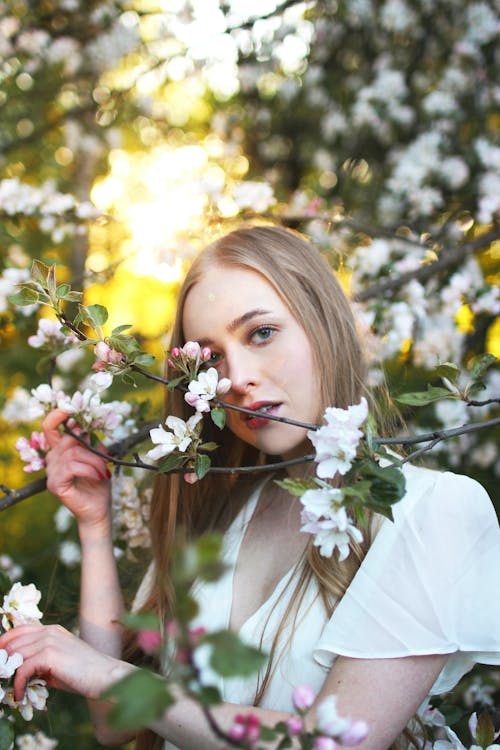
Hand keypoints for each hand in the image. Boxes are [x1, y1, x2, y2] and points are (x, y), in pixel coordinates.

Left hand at [0, 623, 131, 701]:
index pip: (19, 630)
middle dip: (4, 662)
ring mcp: (49, 641)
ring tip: (13, 690)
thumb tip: (17, 671)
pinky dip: (18, 684)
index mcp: (52, 630)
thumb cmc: (82, 673)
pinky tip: (20, 695)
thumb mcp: (57, 664)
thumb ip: (38, 663)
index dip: (4, 642)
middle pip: (14, 643)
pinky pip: (22, 669)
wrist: (103, 676)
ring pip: (16, 656)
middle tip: (3, 679)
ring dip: (9, 675)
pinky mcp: (49, 655)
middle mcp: (49, 631)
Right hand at [43, 410, 111, 529]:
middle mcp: (52, 459)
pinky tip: (99, 476)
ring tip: (105, 470)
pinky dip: (90, 469)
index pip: (50, 427)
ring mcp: (51, 473)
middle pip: (68, 439)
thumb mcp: (98, 456)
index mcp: (60, 450)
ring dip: (95, 460)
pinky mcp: (55, 485)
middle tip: (106, 458)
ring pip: (73, 453)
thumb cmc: (99, 482)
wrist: (99, 509)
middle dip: (92, 447)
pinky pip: (72, 467)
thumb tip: (89, 423)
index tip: (72, 407)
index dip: (58, 414)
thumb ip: (91, 441)